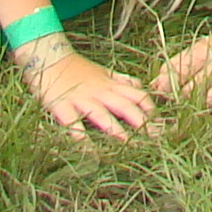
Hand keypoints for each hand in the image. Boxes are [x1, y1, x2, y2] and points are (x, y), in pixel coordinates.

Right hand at [26, 47, 153, 136]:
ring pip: (104, 116)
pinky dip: (82, 140)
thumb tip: (141, 87)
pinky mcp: (63, 107)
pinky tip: (90, 154)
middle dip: (143, 125)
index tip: (164, 127)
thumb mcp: (103, 72)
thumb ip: (122, 81)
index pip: (139, 96)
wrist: (48, 57)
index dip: (153, 111)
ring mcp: (82, 99)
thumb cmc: (77, 68)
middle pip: (127, 108)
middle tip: (158, 141)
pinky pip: (74, 125)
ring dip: (118, 132)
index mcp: (112, 85)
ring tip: (131, 148)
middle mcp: (101, 92)